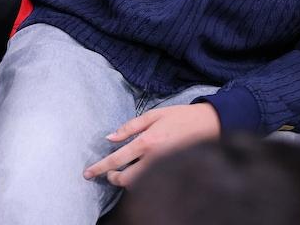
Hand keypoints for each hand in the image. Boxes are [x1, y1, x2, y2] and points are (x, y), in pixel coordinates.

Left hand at [82, 103, 219, 187]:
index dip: (100, 168)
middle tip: (108, 174)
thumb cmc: (181, 117)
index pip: (117, 159)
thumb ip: (129, 127)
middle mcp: (155, 158)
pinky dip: (143, 180)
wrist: (211, 124)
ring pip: (140, 184)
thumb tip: (110, 138)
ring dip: (128, 181)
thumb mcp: (153, 115)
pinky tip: (140, 172)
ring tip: (122, 172)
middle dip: (113, 179)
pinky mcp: (174, 171)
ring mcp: (165, 167)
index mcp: (147, 142)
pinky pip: (153, 181)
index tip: (87, 173)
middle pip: (127, 180)